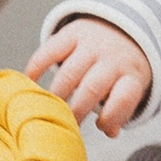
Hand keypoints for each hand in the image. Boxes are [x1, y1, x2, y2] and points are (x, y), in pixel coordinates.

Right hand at [27, 16, 152, 135]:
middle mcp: (113, 59)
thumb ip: (120, 112)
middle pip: (92, 87)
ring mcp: (92, 45)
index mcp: (131, 76)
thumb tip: (110, 132)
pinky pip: (51, 50)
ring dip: (56, 94)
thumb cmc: (122, 70)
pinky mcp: (73, 33)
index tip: (99, 126)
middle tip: (64, 124)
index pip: (123, 98)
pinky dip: (36, 67)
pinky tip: (29, 82)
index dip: (110, 116)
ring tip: (46, 109)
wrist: (122, 29)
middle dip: (75, 111)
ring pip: (70, 72)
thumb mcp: (130, 88)